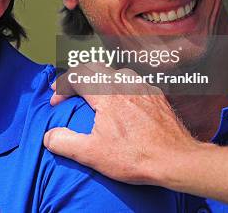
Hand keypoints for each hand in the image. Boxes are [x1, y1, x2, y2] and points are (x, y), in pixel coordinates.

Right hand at [44, 66, 201, 184]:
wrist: (177, 160)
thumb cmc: (137, 157)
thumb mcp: (92, 154)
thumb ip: (64, 142)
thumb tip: (49, 135)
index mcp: (106, 92)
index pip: (76, 76)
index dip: (60, 87)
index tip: (55, 102)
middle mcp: (124, 82)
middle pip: (93, 67)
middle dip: (75, 77)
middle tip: (66, 90)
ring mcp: (143, 86)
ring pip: (113, 71)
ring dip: (96, 79)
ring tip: (89, 93)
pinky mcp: (156, 94)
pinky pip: (131, 81)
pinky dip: (117, 86)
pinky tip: (118, 102)